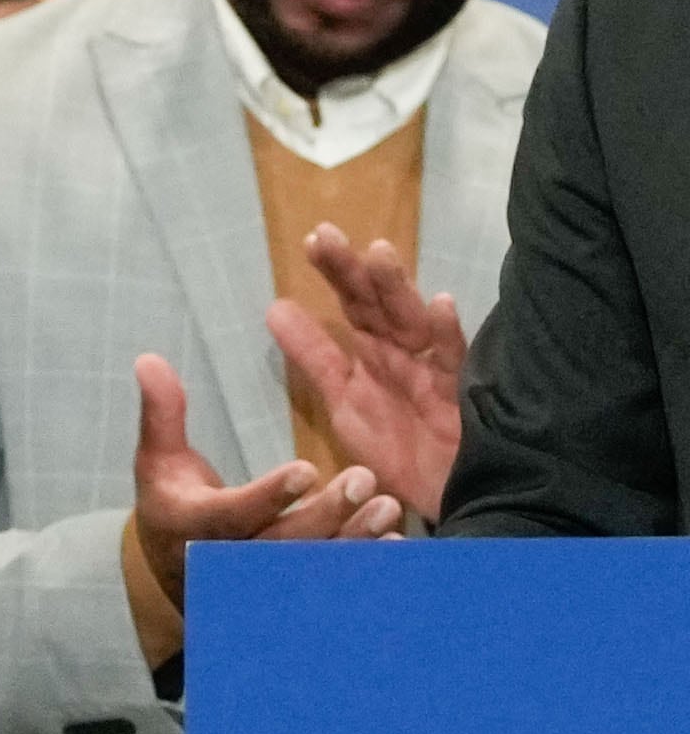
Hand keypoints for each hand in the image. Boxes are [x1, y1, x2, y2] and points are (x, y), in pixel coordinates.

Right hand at [132, 354, 398, 609]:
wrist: (175, 572)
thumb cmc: (173, 502)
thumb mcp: (158, 459)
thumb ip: (162, 413)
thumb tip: (149, 358)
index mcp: (192, 527)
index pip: (232, 515)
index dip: (269, 497)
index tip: (307, 469)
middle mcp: (225, 564)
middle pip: (279, 547)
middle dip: (324, 516)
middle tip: (362, 479)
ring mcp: (257, 586)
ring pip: (310, 570)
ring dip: (352, 541)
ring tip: (386, 507)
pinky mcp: (284, 595)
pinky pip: (328, 587)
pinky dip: (360, 568)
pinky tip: (391, 543)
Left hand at [266, 223, 465, 522]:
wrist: (445, 497)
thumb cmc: (399, 446)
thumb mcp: (345, 400)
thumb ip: (314, 357)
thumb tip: (274, 308)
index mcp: (376, 350)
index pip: (353, 302)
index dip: (335, 272)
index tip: (311, 240)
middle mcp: (403, 351)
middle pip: (377, 303)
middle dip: (353, 271)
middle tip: (326, 236)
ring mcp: (432, 370)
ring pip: (411, 322)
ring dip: (396, 289)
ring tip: (378, 253)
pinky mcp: (459, 395)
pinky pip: (453, 360)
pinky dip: (447, 334)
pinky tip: (442, 304)